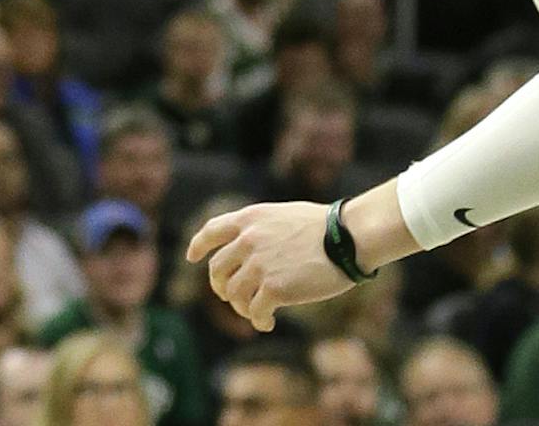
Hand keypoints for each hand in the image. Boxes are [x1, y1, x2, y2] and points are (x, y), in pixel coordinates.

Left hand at [186, 201, 351, 330]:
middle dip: (220, 286)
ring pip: (234, 294)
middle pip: (217, 270)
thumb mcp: (283, 216)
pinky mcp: (274, 289)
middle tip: (229, 296)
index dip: (198, 245)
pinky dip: (259, 320)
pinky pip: (254, 312)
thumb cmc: (325, 227)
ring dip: (242, 307)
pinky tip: (268, 322)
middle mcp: (248, 240)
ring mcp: (259, 265)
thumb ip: (262, 230)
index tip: (192, 257)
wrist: (347, 238)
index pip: (212, 231)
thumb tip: (250, 252)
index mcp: (250, 219)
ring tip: (256, 312)